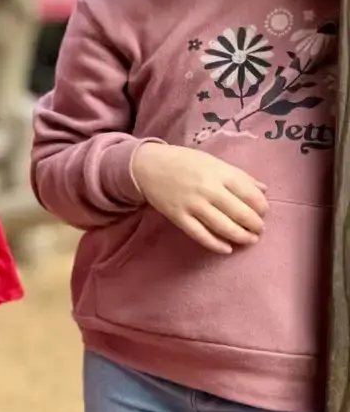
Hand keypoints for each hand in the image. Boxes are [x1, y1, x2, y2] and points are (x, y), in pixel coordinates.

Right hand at [130, 141, 268, 253]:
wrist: (147, 165)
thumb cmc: (184, 162)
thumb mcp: (214, 162)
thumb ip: (239, 176)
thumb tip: (264, 190)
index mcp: (220, 173)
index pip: (251, 195)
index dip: (262, 207)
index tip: (263, 212)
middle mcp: (208, 189)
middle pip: (240, 213)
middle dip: (254, 225)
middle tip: (258, 230)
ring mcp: (192, 204)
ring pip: (223, 227)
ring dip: (241, 237)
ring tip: (249, 240)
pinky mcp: (178, 217)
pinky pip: (200, 235)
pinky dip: (216, 245)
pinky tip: (227, 249)